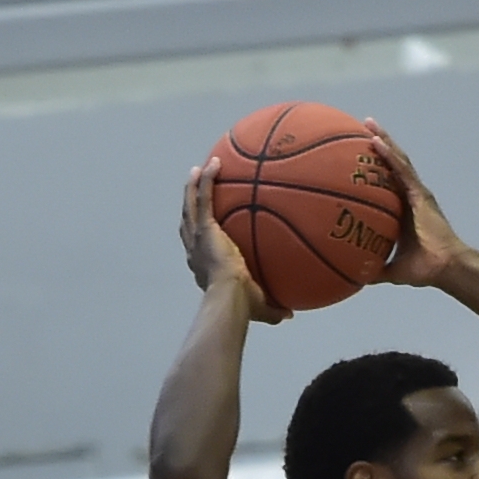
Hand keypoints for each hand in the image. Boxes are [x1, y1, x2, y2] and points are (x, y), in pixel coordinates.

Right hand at [178, 155, 277, 321]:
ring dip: (193, 185)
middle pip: (188, 221)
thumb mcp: (260, 307)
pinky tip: (214, 162)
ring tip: (198, 169)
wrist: (231, 297)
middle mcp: (195, 250)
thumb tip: (290, 315)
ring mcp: (198, 236)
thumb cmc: (242, 306)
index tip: (205, 225)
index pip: (198, 247)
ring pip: (191, 205)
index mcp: (203, 267)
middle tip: (194, 189)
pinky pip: (204, 196)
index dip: (198, 234)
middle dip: (189, 204)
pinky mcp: (205, 227)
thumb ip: (274, 308)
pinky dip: (206, 179)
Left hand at [364, 125, 468, 288]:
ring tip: (368, 124)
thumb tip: (355, 278)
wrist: (444, 268)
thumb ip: (376, 269)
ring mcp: (417, 193)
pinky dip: (389, 156)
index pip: (389, 181)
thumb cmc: (424, 269)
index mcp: (405, 209)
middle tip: (363, 126)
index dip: (378, 165)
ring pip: (398, 160)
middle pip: (393, 163)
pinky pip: (401, 171)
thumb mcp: (394, 269)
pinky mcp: (420, 195)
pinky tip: (376, 142)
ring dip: (384, 140)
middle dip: (380, 143)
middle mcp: (411, 196)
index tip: (361, 153)